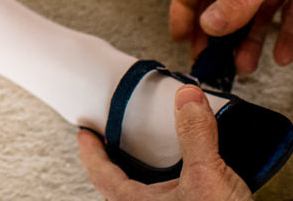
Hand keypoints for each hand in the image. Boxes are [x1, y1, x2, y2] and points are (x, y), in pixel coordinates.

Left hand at [76, 85, 254, 199]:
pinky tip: (194, 180)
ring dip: (151, 177)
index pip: (100, 173)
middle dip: (120, 163)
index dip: (91, 150)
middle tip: (119, 142)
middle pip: (120, 187)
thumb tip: (187, 100)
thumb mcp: (207, 178)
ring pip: (147, 196)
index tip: (85, 133)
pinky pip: (174, 199)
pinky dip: (176, 186)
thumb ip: (195, 136)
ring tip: (159, 158)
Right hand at [169, 0, 292, 72]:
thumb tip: (210, 25)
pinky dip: (285, 35)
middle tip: (209, 57)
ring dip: (248, 37)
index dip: (185, 4)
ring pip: (256, 10)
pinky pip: (289, 15)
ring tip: (244, 66)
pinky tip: (282, 56)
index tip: (181, 34)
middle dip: (216, 27)